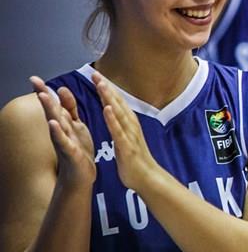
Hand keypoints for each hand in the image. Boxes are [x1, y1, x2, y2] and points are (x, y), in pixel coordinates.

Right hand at [30, 77, 95, 187]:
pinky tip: (53, 124)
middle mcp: (61, 131)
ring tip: (43, 96)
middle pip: (52, 111)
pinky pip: (64, 142)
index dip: (45, 91)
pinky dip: (58, 133)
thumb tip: (61, 89)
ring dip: (50, 110)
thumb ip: (69, 109)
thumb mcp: (75, 126)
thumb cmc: (78, 150)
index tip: (34, 78)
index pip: (54, 104)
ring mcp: (64, 141)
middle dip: (44, 96)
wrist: (81, 176)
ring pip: (56, 123)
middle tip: (35, 82)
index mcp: (64, 123)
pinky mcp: (71, 153)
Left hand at [92, 72, 161, 191]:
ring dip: (109, 98)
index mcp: (129, 124)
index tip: (98, 75)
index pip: (117, 103)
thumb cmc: (135, 161)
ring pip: (118, 113)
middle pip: (118, 103)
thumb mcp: (128, 139)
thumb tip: (116, 114)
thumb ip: (122, 126)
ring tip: (101, 85)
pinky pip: (118, 131)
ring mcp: (130, 135)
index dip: (107, 89)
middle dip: (106, 88)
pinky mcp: (126, 147)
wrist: (148, 178)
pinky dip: (112, 119)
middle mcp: (131, 126)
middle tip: (96, 73)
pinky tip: (106, 109)